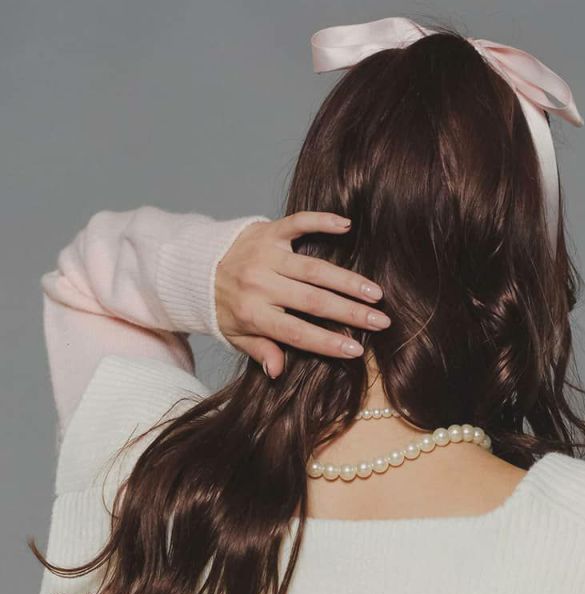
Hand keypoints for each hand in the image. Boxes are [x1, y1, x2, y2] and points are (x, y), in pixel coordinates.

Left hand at [214, 212, 390, 376]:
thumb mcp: (236, 337)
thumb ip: (260, 351)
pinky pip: (298, 224)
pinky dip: (322, 222)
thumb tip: (277, 371)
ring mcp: (266, 255)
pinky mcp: (268, 231)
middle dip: (350, 313)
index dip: (327, 343)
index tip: (356, 350)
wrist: (195, 267)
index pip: (297, 333)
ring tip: (375, 292)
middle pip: (313, 301)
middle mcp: (260, 284)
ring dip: (348, 280)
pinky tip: (347, 226)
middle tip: (380, 321)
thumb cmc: (224, 307)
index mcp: (253, 314)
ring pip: (314, 269)